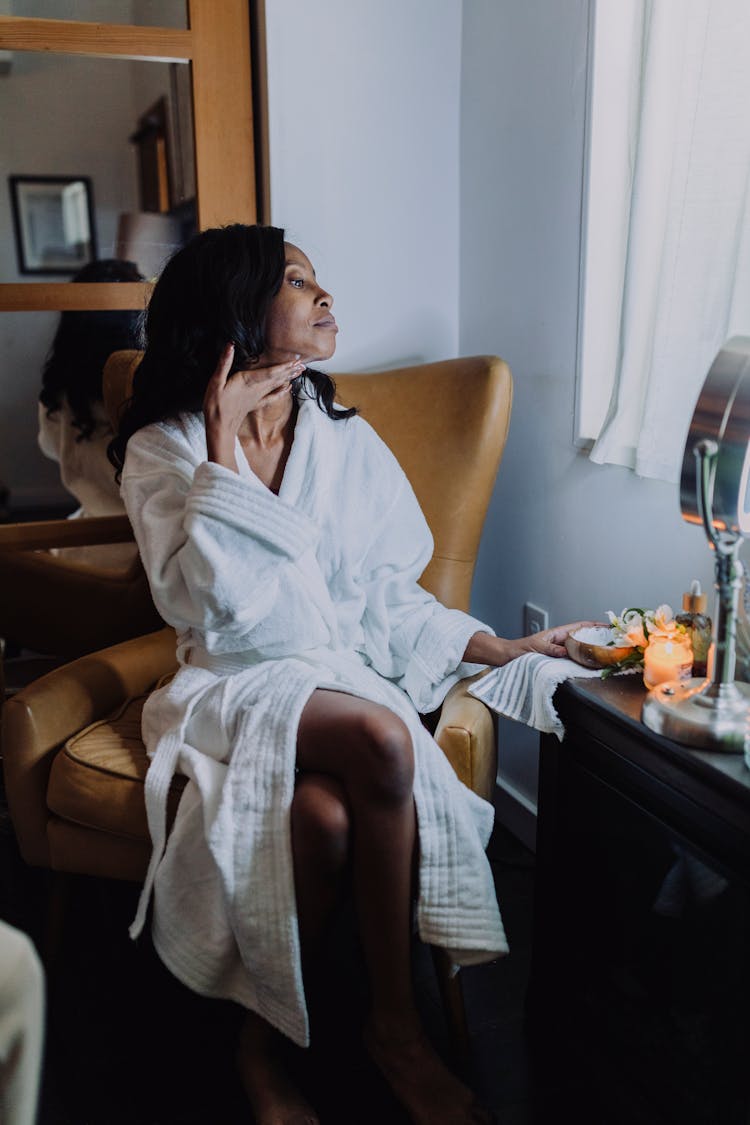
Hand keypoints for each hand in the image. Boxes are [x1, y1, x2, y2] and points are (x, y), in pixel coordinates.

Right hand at [203, 343, 304, 468]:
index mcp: (246, 381)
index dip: (283, 366)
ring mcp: (256, 398)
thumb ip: (224, 363)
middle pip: (276, 378)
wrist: (219, 428)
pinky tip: (287, 389)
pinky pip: (271, 397)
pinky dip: (280, 392)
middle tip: (302, 364)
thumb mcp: (215, 382)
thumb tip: (230, 346)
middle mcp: (255, 389)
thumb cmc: (215, 406)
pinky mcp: (254, 404)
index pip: (270, 372)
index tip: (295, 360)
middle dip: (289, 370)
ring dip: (287, 378)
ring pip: (275, 385)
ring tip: (298, 372)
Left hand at [510, 620, 604, 659]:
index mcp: (558, 634)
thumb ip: (550, 649)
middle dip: (598, 638)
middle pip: (584, 637)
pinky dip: (583, 661)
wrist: (509, 657)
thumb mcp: (536, 648)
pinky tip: (590, 666)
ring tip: (607, 654)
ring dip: (592, 651)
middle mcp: (561, 641)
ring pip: (581, 649)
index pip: (580, 626)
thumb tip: (565, 651)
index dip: (595, 625)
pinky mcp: (558, 661)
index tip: (609, 626)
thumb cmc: (520, 650)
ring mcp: (561, 651)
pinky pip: (574, 660)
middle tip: (614, 642)